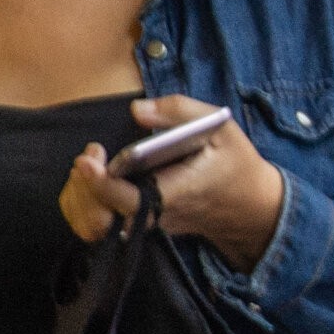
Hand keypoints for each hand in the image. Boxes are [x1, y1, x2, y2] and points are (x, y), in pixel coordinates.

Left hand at [62, 96, 286, 270]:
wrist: (251, 207)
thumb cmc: (235, 164)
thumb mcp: (222, 128)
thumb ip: (180, 111)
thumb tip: (137, 109)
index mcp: (177, 192)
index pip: (130, 200)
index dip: (101, 183)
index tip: (86, 160)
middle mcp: (159, 214)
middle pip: (103, 216)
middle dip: (84, 187)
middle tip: (88, 156)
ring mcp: (150, 224)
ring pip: (98, 223)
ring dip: (82, 195)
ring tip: (89, 164)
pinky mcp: (144, 224)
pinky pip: (104, 222)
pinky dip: (89, 202)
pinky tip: (93, 177)